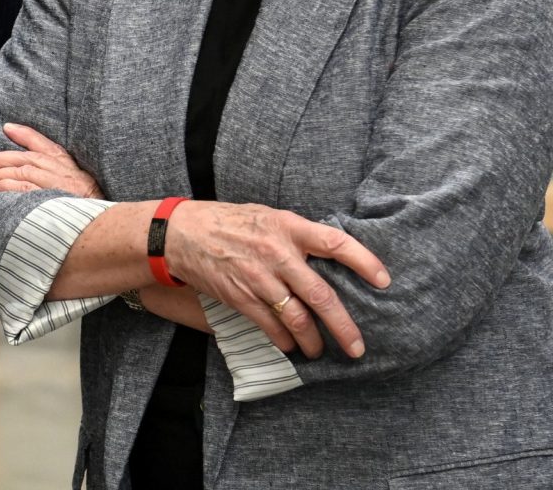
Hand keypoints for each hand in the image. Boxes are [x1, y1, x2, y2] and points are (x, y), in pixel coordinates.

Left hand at [0, 124, 102, 197]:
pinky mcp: (47, 199)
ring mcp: (52, 183)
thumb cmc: (89, 202)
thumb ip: (58, 167)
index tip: (6, 128)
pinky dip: (5, 187)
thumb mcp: (77, 177)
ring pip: (17, 171)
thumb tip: (31, 160)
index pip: (41, 142)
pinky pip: (21, 189)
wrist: (104, 222)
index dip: (22, 133)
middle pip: (20, 157)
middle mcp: (56, 168)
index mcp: (63, 161)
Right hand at [163, 200, 389, 359]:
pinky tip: (290, 346)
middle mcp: (276, 253)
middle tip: (358, 347)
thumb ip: (295, 234)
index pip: (335, 243)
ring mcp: (258, 278)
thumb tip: (328, 255)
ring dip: (313, 341)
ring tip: (319, 351)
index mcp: (286, 226)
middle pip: (322, 295)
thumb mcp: (265, 215)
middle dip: (345, 327)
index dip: (364, 262)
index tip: (384, 281)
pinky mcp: (241, 297)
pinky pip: (272, 328)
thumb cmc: (228, 221)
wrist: (181, 233)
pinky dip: (285, 342)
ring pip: (298, 320)